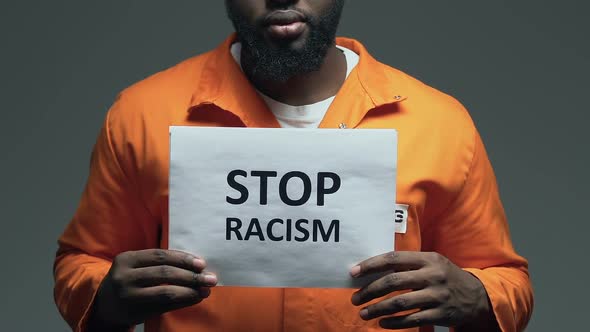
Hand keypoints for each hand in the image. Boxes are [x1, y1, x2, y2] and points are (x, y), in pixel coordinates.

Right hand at [88, 249, 216, 329]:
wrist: (104, 307)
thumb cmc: (129, 280)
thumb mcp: (135, 266)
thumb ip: (158, 263)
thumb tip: (196, 264)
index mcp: (126, 259)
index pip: (160, 256)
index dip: (183, 259)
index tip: (202, 264)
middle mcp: (124, 277)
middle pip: (165, 273)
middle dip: (191, 276)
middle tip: (211, 278)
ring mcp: (128, 296)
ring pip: (166, 292)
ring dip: (190, 291)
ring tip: (206, 290)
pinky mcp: (134, 312)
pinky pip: (164, 306)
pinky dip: (183, 302)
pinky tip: (194, 299)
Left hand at [350, 251, 496, 329]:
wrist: (476, 296)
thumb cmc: (444, 276)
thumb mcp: (431, 263)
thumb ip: (407, 264)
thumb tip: (371, 270)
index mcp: (427, 259)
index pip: (393, 258)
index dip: (371, 265)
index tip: (353, 273)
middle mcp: (432, 275)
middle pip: (393, 282)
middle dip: (370, 291)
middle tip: (355, 298)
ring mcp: (437, 296)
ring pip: (399, 303)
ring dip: (377, 309)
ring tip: (363, 313)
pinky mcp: (440, 314)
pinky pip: (411, 320)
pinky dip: (393, 323)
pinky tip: (382, 322)